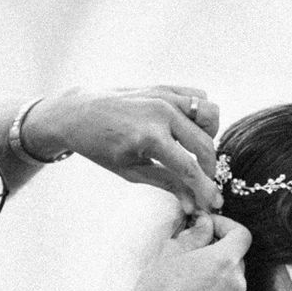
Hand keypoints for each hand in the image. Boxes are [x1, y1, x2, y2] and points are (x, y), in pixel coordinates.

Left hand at [26, 86, 223, 214]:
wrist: (77, 113)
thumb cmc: (100, 147)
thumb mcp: (131, 171)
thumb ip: (167, 184)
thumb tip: (193, 204)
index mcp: (149, 137)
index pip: (189, 168)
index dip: (205, 189)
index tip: (214, 203)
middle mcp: (161, 112)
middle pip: (204, 145)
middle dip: (209, 169)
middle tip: (203, 183)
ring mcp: (164, 95)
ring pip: (211, 114)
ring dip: (209, 137)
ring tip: (194, 152)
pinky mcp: (165, 86)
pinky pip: (199, 97)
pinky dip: (201, 115)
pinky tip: (188, 130)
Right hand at [126, 214, 250, 290]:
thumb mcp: (171, 251)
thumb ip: (195, 234)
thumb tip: (206, 224)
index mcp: (224, 261)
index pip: (242, 234)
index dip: (226, 225)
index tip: (208, 226)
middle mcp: (235, 280)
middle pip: (237, 252)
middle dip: (218, 244)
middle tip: (193, 243)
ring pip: (231, 270)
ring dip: (215, 262)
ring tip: (189, 265)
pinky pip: (225, 286)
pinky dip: (214, 279)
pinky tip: (191, 283)